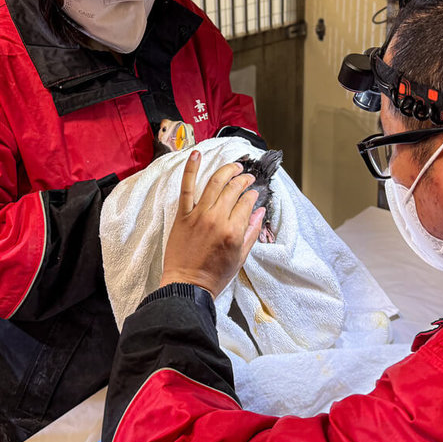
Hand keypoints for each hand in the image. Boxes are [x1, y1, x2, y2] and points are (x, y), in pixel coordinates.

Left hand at [159, 151, 265, 297]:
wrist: (187, 286)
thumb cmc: (214, 276)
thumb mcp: (240, 257)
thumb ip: (251, 232)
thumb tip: (260, 212)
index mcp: (234, 231)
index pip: (246, 202)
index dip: (252, 195)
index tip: (253, 193)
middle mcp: (217, 220)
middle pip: (233, 189)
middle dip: (243, 179)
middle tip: (246, 176)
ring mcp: (198, 215)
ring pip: (215, 183)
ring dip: (227, 170)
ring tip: (234, 166)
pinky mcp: (183, 215)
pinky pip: (186, 188)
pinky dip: (191, 169)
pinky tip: (196, 155)